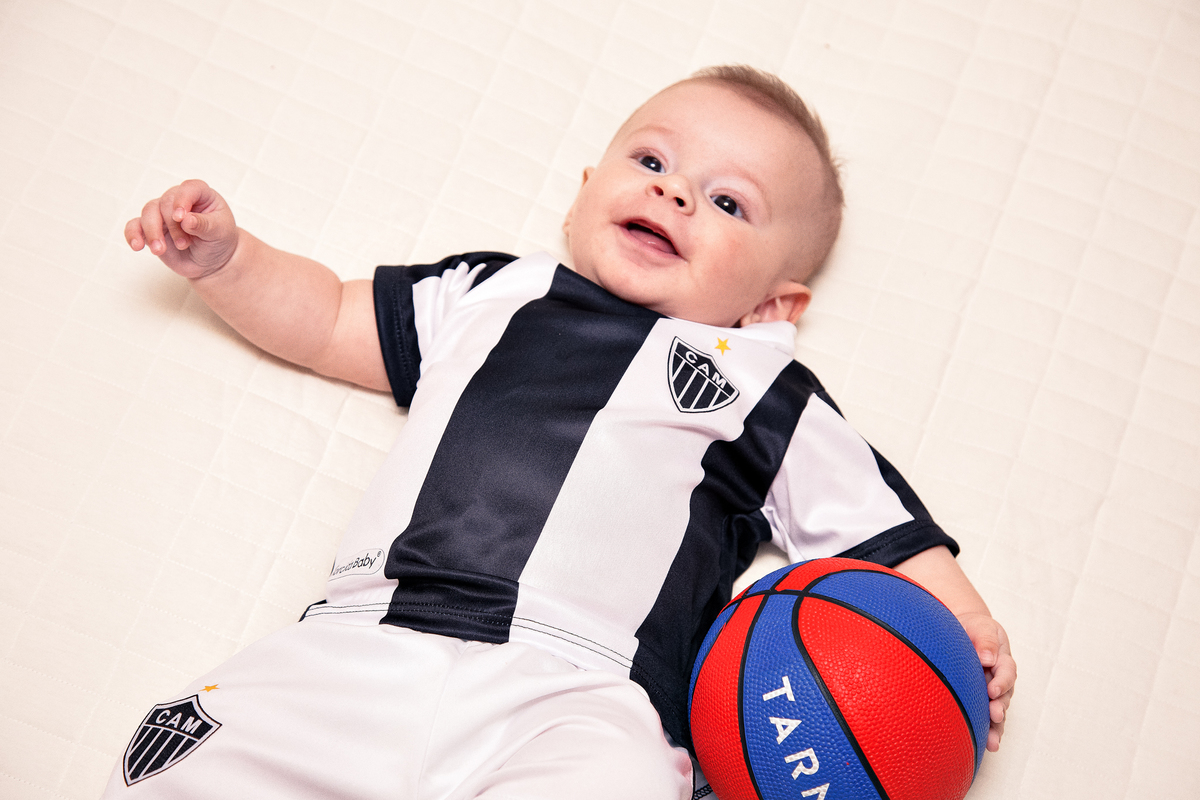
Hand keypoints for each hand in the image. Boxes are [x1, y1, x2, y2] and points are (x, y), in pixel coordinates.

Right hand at [125, 180, 238, 278]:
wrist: (212, 261)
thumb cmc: (219, 240)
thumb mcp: (220, 232)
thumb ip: (204, 225)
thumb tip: (186, 220)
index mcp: (200, 195)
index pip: (188, 189)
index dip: (182, 200)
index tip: (181, 218)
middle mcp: (178, 200)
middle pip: (165, 203)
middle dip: (172, 226)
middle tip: (184, 244)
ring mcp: (163, 214)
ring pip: (148, 212)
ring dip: (152, 232)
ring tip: (160, 250)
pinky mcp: (151, 229)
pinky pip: (135, 226)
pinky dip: (133, 234)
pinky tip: (137, 246)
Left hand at [956, 611, 1015, 751]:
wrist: (965, 633)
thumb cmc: (974, 628)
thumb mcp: (981, 626)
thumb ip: (985, 639)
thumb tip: (987, 658)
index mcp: (1002, 658)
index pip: (1007, 671)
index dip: (1001, 682)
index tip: (992, 690)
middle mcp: (1000, 678)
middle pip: (1004, 696)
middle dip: (1000, 707)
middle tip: (994, 715)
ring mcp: (992, 691)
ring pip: (998, 710)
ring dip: (997, 726)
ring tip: (993, 741)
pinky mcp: (982, 700)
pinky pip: (987, 717)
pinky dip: (989, 730)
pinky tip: (987, 744)